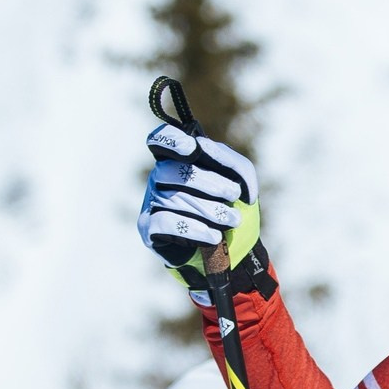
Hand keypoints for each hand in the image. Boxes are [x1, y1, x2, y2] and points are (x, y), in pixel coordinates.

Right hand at [140, 123, 270, 298]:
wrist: (220, 249)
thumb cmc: (226, 207)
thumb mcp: (240, 182)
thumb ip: (237, 167)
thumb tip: (228, 171)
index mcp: (179, 158)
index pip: (163, 139)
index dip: (172, 141)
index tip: (192, 149)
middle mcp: (159, 176)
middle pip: (175, 170)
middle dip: (210, 183)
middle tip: (233, 195)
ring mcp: (151, 201)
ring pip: (175, 198)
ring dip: (211, 210)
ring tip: (233, 220)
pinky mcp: (148, 227)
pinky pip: (167, 223)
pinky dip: (195, 230)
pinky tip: (214, 236)